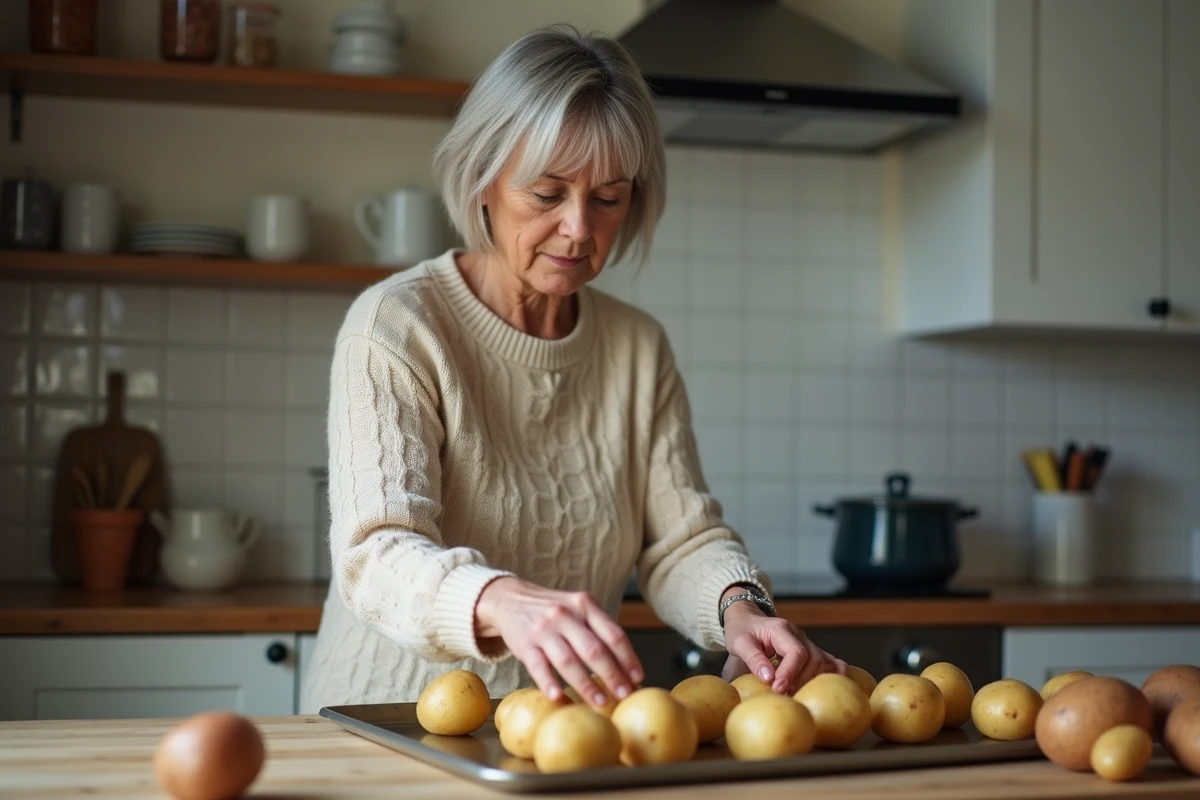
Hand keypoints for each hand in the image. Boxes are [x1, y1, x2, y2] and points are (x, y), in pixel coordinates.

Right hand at [474, 577, 643, 705]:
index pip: (613, 633)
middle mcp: (566, 614)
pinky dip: (548, 682)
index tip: (638, 678)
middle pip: (594, 649)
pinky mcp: (524, 643)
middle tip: (624, 695)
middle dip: (612, 675)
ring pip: (568, 660)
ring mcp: (544, 629)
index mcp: (585, 605)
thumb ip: (600, 631)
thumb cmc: (555, 612)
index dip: (628, 658)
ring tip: (600, 703)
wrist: (510, 599)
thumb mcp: (579, 609)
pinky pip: (538, 666)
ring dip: (586, 684)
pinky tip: (558, 697)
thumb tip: (628, 669)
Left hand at [721, 596, 845, 693]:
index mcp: (781, 629)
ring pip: (821, 661)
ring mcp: (805, 642)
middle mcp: (798, 634)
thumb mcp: (740, 643)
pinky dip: (831, 672)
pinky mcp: (808, 650)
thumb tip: (769, 678)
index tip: (778, 689)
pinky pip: (826, 660)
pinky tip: (828, 686)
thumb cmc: (742, 630)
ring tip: (795, 694)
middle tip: (785, 695)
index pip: (796, 651)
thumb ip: (754, 659)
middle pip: (813, 658)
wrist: (746, 619)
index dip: (790, 672)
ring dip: (811, 680)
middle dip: (801, 680)